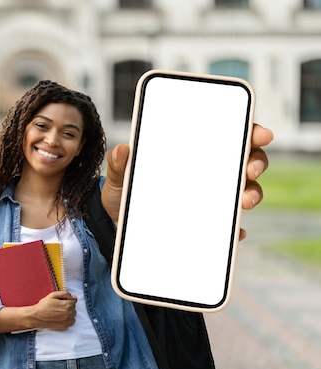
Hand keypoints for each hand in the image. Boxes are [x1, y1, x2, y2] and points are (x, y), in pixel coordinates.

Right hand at [28, 291, 76, 329]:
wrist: (37, 316)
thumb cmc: (43, 306)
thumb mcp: (53, 295)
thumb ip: (65, 294)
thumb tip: (74, 296)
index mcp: (67, 305)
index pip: (74, 300)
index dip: (67, 299)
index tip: (62, 300)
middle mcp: (69, 313)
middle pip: (74, 307)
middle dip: (68, 305)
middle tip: (59, 305)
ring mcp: (67, 320)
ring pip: (73, 314)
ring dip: (69, 312)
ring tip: (59, 311)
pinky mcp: (65, 326)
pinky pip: (72, 321)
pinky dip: (69, 318)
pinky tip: (62, 316)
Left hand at [102, 123, 273, 239]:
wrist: (116, 224)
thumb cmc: (124, 191)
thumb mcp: (119, 176)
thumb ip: (119, 163)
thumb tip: (123, 150)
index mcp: (190, 152)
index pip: (227, 134)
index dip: (248, 130)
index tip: (258, 134)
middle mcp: (207, 173)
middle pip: (245, 161)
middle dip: (256, 162)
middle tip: (250, 169)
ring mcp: (210, 199)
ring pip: (244, 191)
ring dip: (251, 194)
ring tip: (243, 202)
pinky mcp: (207, 225)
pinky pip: (229, 227)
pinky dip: (234, 229)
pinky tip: (234, 231)